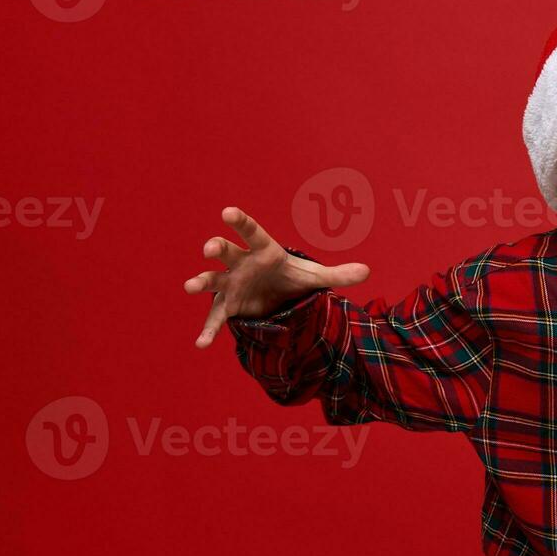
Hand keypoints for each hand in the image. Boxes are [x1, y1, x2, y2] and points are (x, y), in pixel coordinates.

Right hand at [184, 206, 370, 348]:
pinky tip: (201, 344)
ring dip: (201, 282)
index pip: (251, 232)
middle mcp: (242, 263)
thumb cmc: (291, 277)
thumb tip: (368, 271)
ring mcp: (231, 284)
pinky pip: (216, 318)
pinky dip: (209, 330)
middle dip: (218, 248)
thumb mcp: (314, 276)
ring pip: (213, 280)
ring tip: (189, 286)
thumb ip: (339, 273)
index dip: (240, 222)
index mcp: (263, 251)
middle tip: (210, 248)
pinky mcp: (228, 306)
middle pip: (227, 252)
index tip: (227, 212)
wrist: (277, 296)